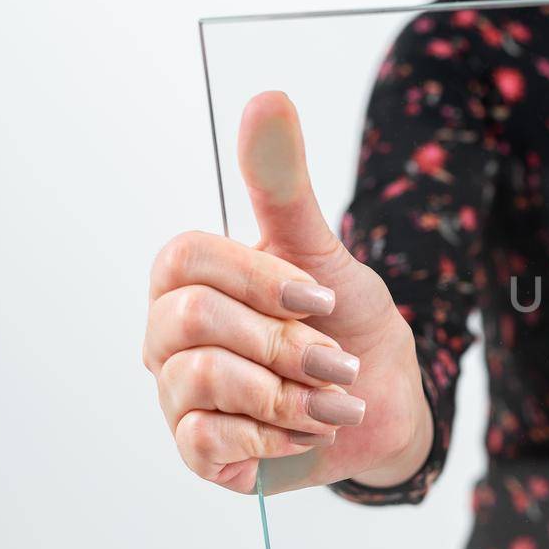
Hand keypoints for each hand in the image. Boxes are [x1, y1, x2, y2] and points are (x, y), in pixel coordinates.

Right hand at [143, 91, 431, 491]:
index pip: (186, 257)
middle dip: (284, 343)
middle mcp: (167, 334)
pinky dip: (273, 434)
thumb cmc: (344, 322)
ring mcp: (175, 394)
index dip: (259, 278)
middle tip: (336, 361)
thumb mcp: (324, 250)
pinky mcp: (197, 450)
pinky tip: (307, 430)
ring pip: (198, 381)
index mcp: (189, 279)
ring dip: (287, 393)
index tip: (324, 298)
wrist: (381, 401)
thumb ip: (284, 185)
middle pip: (192, 320)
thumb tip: (268, 98)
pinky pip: (205, 439)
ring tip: (329, 400)